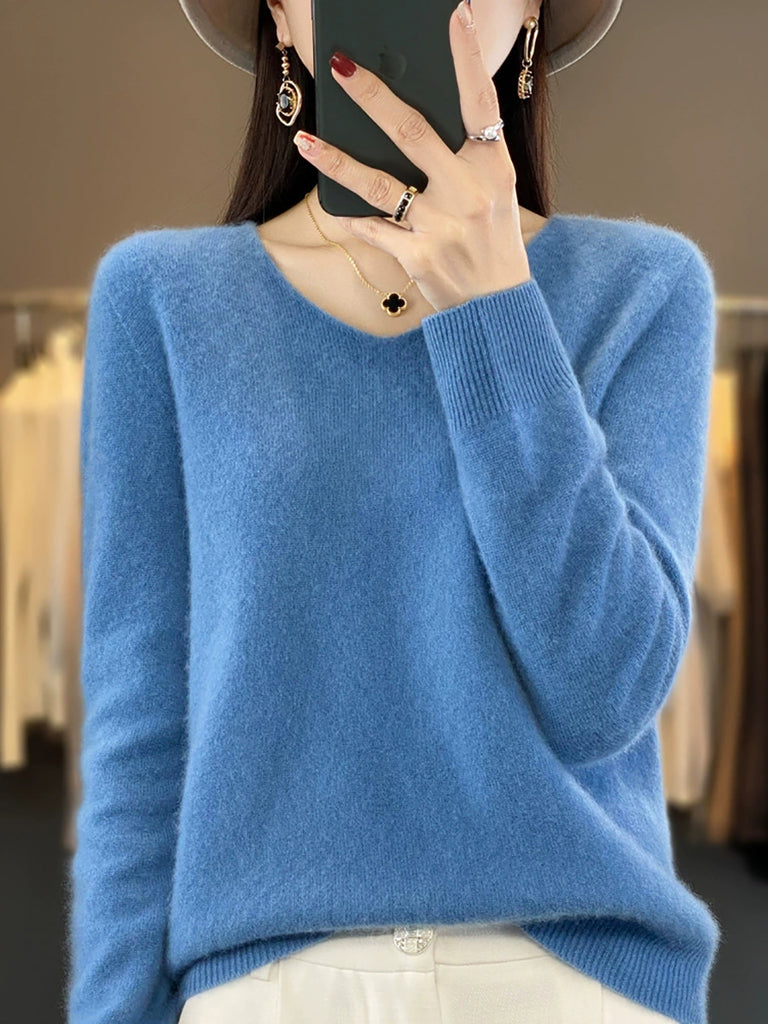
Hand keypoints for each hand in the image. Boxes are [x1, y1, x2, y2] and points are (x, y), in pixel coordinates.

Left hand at [292, 0, 531, 312]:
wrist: (497, 307)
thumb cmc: (492, 240)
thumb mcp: (495, 192)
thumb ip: (464, 156)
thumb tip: (406, 121)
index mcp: (493, 167)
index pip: (480, 101)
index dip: (467, 57)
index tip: (455, 14)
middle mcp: (468, 191)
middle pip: (411, 132)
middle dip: (371, 96)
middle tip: (339, 66)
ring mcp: (440, 225)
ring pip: (377, 183)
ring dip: (336, 160)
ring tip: (305, 141)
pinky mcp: (417, 256)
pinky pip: (373, 229)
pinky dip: (352, 217)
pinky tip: (333, 204)